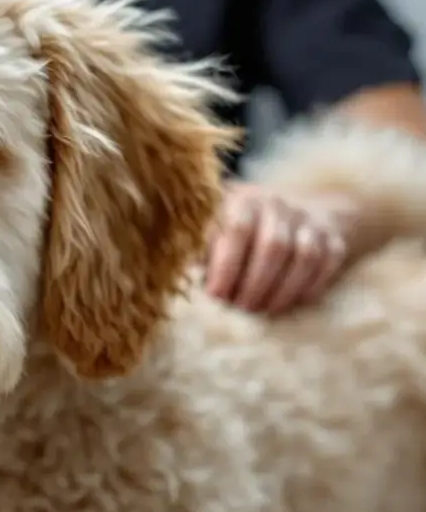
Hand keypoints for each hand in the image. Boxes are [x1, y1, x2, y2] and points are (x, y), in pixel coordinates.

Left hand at [204, 182, 352, 314]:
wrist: (289, 211)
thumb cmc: (234, 232)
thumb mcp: (211, 232)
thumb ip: (197, 251)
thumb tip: (178, 276)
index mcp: (242, 200)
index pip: (237, 229)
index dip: (226, 265)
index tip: (216, 295)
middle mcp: (278, 205)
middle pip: (273, 245)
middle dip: (256, 283)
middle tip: (241, 308)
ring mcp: (308, 220)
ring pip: (303, 256)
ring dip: (283, 290)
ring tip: (262, 310)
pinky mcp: (332, 237)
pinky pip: (327, 263)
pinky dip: (309, 288)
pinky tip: (289, 305)